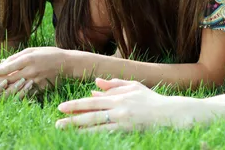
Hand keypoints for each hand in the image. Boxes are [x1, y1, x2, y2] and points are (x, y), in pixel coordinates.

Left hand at [0, 47, 72, 96]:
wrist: (68, 63)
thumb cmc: (50, 54)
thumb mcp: (33, 50)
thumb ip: (17, 57)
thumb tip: (1, 65)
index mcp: (28, 59)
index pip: (6, 67)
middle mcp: (30, 71)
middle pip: (6, 79)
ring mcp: (35, 81)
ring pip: (12, 89)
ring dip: (0, 90)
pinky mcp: (39, 89)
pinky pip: (23, 94)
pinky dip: (13, 94)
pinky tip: (6, 93)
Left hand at [56, 78, 215, 130]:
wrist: (168, 113)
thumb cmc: (150, 99)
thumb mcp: (133, 86)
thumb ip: (114, 85)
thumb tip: (95, 85)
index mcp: (119, 97)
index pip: (93, 102)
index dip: (76, 105)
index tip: (61, 108)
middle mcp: (119, 109)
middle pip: (91, 115)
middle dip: (72, 119)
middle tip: (57, 123)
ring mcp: (122, 122)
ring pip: (96, 127)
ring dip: (78, 130)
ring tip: (64, 132)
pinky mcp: (127, 132)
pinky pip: (106, 135)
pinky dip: (93, 137)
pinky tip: (83, 140)